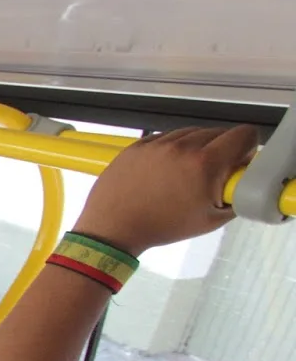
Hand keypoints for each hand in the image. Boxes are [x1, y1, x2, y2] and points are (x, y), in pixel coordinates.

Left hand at [74, 125, 257, 255]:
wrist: (113, 227)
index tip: (238, 163)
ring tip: (184, 173)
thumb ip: (237, 196)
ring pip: (191, 133)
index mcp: (204, 163)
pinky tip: (165, 170)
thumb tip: (246, 180)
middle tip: (210, 174)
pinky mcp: (138, 144)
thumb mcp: (211, 219)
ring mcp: (157, 143)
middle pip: (218, 133)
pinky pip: (165, 137)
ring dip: (195, 148)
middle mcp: (181, 147)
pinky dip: (171, 149)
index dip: (246, 148)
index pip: (244, 134)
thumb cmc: (163, 226)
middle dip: (221, 150)